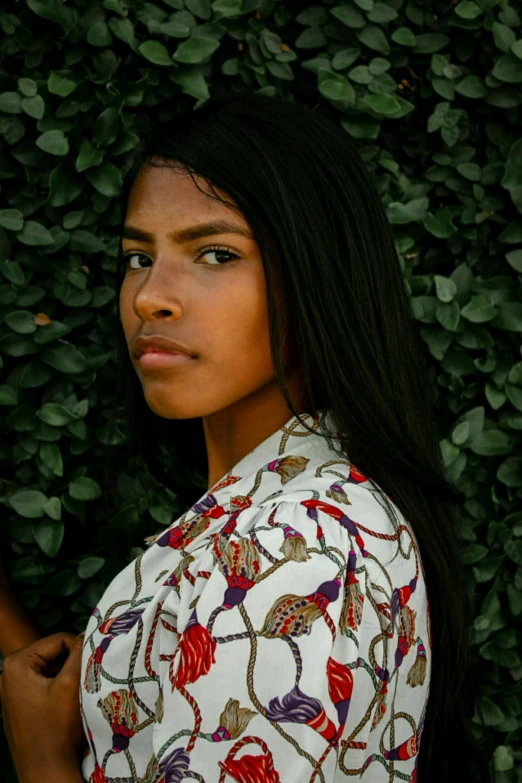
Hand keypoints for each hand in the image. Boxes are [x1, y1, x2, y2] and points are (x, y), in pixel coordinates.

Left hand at [0, 632, 86, 782]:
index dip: (79, 651)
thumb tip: (89, 632)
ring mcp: (11, 691)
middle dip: (71, 666)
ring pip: (50, 670)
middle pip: (52, 655)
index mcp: (16, 664)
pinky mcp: (18, 706)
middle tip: (83, 683)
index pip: (59, 640)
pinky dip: (57, 691)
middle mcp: (8, 674)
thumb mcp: (72, 684)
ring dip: (66, 679)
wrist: (46, 771)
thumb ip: (80, 652)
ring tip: (75, 696)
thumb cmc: (57, 728)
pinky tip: (65, 707)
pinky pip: (42, 686)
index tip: (90, 668)